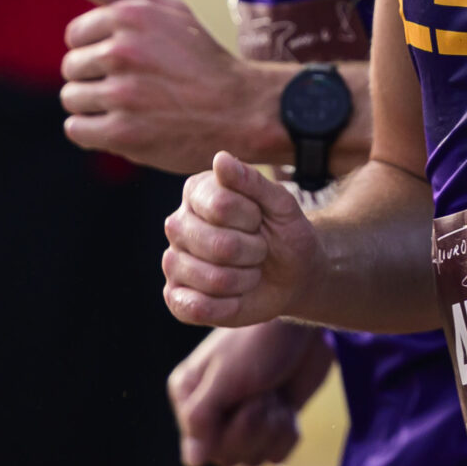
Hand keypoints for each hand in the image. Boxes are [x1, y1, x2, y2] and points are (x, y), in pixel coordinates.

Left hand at [63, 0, 279, 169]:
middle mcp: (122, 51)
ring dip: (92, 106)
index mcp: (130, 16)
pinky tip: (118, 126)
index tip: (124, 62)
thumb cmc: (202, 58)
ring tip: (125, 107)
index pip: (75, 35)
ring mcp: (122, 94)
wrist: (241, 109)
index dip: (96, 50)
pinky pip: (76, 129)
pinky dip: (92, 131)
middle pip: (71, 67)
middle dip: (93, 78)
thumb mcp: (170, 11)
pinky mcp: (123, 134)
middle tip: (129, 87)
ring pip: (71, 99)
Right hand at [161, 151, 321, 327]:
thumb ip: (252, 180)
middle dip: (253, 251)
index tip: (260, 219)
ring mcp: (173, 262)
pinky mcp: (176, 297)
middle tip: (258, 249)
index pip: (221, 205)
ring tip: (249, 271)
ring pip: (211, 278)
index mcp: (197, 192)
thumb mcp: (281, 203)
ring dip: (245, 279)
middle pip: (218, 244)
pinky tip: (236, 297)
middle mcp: (178, 224)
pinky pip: (195, 307)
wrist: (293, 275)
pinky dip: (228, 306)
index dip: (252, 218)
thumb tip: (220, 158)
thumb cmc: (284, 232)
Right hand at [167, 321, 334, 465]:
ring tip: (275, 394)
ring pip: (254, 460)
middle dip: (254, 428)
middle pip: (229, 459)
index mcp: (188, 398)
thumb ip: (203, 418)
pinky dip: (287, 432)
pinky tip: (286, 404)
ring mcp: (240, 421)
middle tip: (264, 392)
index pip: (204, 449)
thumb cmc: (257, 343)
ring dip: (273, 428)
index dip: (232, 432)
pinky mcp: (268, 425)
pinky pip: (277, 455)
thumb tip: (191, 463)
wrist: (300, 329)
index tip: (246, 398)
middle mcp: (210, 413)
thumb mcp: (226, 377)